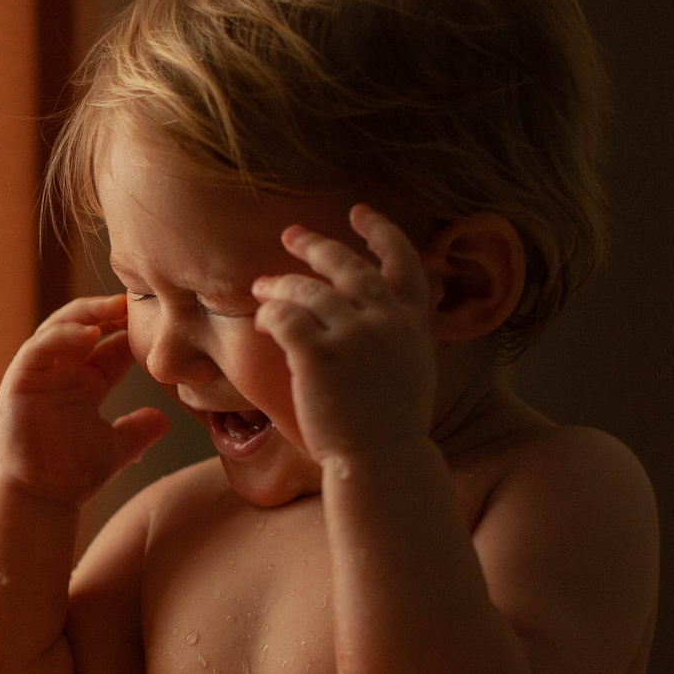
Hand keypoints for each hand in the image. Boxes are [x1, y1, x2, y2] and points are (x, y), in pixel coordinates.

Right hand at [0, 295, 168, 507]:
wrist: (42, 498)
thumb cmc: (72, 476)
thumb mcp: (117, 447)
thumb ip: (138, 430)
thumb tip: (164, 418)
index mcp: (85, 383)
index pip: (112, 345)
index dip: (132, 330)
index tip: (160, 319)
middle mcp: (62, 373)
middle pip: (86, 326)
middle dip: (110, 312)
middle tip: (139, 300)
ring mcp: (39, 374)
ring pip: (61, 328)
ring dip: (87, 314)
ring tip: (115, 306)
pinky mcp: (19, 380)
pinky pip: (39, 348)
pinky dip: (62, 336)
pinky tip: (89, 333)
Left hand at [251, 205, 438, 461]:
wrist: (381, 460)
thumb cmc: (390, 426)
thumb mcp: (412, 369)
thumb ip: (398, 334)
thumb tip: (377, 313)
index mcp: (413, 323)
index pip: (403, 260)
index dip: (381, 231)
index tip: (359, 212)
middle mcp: (386, 321)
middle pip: (347, 265)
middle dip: (316, 246)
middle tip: (290, 235)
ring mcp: (354, 335)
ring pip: (308, 290)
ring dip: (280, 283)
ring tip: (260, 287)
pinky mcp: (319, 355)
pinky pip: (285, 317)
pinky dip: (269, 314)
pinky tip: (260, 323)